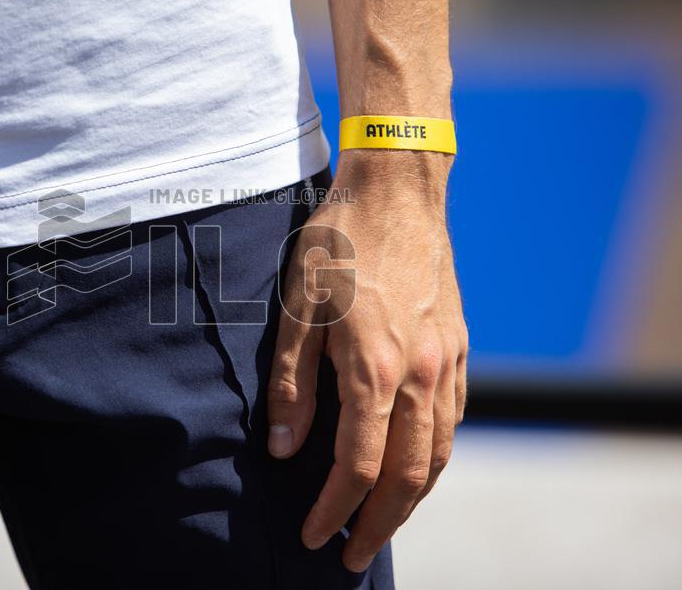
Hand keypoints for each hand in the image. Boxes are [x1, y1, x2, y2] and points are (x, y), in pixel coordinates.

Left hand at [268, 150, 467, 571]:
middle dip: (379, 524)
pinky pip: (454, 419)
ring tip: (383, 522)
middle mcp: (419, 374)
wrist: (398, 189)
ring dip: (412, 498)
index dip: (333, 509)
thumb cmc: (338, 244)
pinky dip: (436, 457)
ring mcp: (446, 360)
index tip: (312, 536)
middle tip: (352, 554)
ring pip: (440, 453)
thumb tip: (283, 448)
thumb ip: (291, 384)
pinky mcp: (458, 346)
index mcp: (373, 368)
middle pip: (407, 475)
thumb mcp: (296, 309)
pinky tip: (417, 465)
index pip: (357, 466)